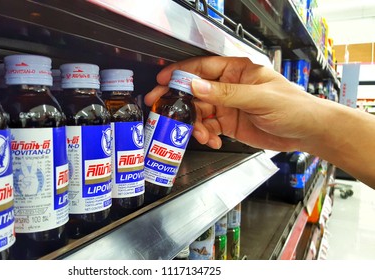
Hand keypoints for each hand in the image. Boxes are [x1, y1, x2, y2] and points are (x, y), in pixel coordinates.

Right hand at [145, 56, 320, 150]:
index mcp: (236, 71)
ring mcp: (227, 106)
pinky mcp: (228, 123)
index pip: (201, 68)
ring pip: (199, 113)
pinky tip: (211, 140)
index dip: (179, 74)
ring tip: (200, 135)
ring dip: (194, 125)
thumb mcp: (259, 97)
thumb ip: (226, 93)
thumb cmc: (293, 106)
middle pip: (194, 92)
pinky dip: (205, 135)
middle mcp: (228, 87)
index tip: (163, 81)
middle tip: (161, 109)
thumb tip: (197, 86)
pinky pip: (208, 128)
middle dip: (178, 102)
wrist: (307, 132)